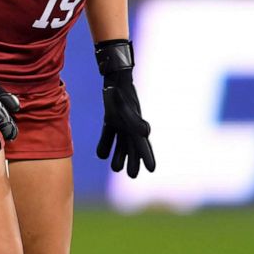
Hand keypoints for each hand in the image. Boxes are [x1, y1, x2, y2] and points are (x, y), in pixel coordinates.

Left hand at [94, 39, 154, 177]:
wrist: (115, 78)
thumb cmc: (121, 92)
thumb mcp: (127, 108)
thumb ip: (135, 121)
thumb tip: (146, 133)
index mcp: (136, 126)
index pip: (143, 145)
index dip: (147, 157)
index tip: (152, 170)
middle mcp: (130, 125)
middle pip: (133, 147)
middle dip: (133, 160)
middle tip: (132, 175)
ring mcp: (121, 122)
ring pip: (121, 143)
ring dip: (119, 154)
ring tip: (116, 168)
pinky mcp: (111, 119)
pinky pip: (109, 134)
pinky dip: (105, 144)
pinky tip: (101, 154)